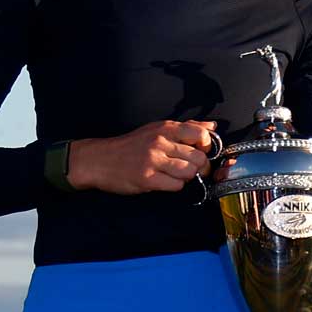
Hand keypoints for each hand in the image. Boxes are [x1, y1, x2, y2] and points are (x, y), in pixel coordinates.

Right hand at [66, 120, 218, 194]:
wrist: (100, 159)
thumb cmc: (130, 146)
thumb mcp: (156, 129)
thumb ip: (186, 127)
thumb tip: (211, 125)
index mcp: (165, 128)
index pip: (201, 134)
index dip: (206, 146)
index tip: (199, 151)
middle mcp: (160, 142)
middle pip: (198, 158)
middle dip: (199, 167)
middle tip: (191, 169)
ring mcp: (153, 160)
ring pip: (189, 172)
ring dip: (186, 177)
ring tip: (175, 175)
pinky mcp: (147, 178)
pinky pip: (176, 186)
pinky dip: (174, 186)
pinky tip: (165, 181)